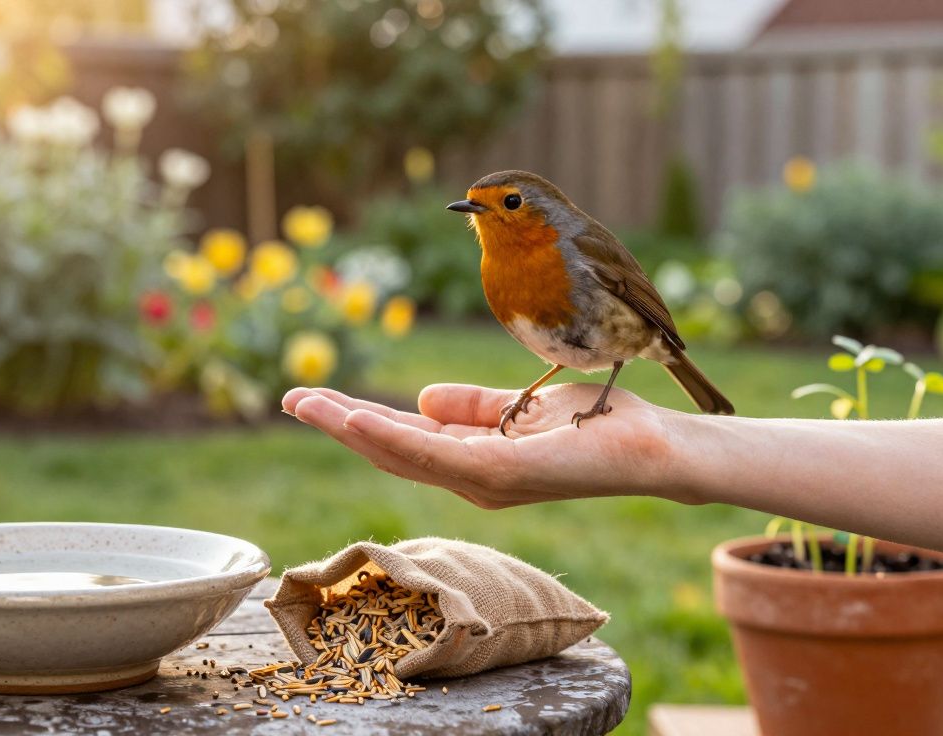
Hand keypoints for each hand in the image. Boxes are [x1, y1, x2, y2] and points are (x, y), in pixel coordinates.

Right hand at [282, 383, 683, 508]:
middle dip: (337, 424)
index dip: (354, 418)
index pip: (401, 438)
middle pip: (390, 449)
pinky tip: (359, 419)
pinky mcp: (505, 473)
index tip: (311, 397)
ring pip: (402, 453)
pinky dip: (393, 437)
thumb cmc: (597, 426)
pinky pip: (437, 455)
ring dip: (351, 429)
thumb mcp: (521, 408)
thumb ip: (473, 406)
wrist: (652, 445)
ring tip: (308, 405)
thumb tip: (421, 397)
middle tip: (289, 399)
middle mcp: (470, 476)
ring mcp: (485, 479)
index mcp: (472, 458)